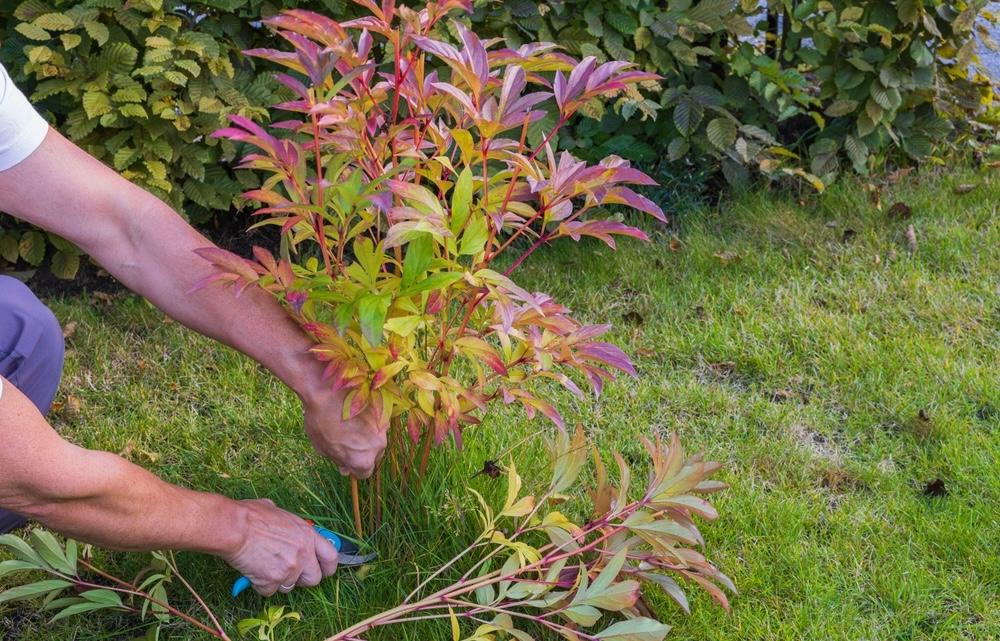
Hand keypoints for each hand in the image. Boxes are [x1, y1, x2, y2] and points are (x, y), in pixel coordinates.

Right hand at [222, 499, 338, 596]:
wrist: (233, 528)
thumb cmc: (250, 516)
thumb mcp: (278, 512)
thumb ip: (289, 526)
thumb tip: (284, 526)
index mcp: (307, 534)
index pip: (331, 556)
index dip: (328, 566)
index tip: (324, 570)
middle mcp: (303, 553)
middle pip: (314, 579)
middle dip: (303, 579)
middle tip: (290, 573)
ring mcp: (289, 569)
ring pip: (289, 587)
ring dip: (279, 581)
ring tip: (265, 566)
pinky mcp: (272, 581)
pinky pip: (269, 591)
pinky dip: (261, 585)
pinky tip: (253, 571)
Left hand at [302, 389, 386, 478]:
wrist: (326, 389)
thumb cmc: (320, 421)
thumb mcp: (322, 448)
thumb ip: (338, 460)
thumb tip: (345, 468)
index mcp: (363, 460)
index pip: (364, 473)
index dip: (354, 468)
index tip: (346, 460)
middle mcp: (378, 446)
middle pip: (374, 455)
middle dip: (363, 451)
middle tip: (347, 440)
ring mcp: (383, 427)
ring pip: (377, 437)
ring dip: (367, 435)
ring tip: (351, 423)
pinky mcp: (384, 410)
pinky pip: (378, 421)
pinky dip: (370, 420)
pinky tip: (356, 412)